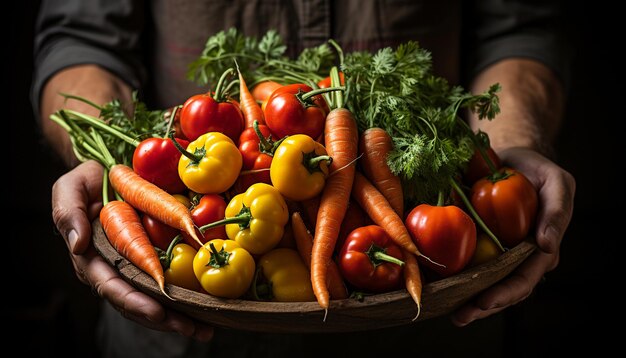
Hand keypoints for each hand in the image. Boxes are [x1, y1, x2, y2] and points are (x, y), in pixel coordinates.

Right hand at [51, 160, 213, 340]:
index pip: (112, 287)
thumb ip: (68, 213)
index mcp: (92, 259)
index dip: (134, 302)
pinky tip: (209, 309)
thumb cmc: (86, 181)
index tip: (157, 312)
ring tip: (204, 330)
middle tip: (190, 329)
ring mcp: (136, 265)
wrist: (109, 172)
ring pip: (156, 299)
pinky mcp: (155, 257)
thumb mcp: (70, 188)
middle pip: (138, 302)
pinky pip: (171, 281)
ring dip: (180, 317)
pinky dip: (189, 297)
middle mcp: (115, 269)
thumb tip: (78, 246)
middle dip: (164, 319)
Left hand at [451, 147, 574, 325]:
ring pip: (480, 283)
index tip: (483, 303)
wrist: (512, 158)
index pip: (523, 280)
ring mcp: (495, 253)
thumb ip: (557, 212)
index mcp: (538, 251)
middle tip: (460, 317)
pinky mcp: (474, 243)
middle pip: (500, 291)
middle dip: (480, 307)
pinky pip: (462, 262)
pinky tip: (432, 284)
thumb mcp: (557, 184)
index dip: (504, 294)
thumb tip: (547, 246)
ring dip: (463, 299)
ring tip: (445, 311)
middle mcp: (516, 258)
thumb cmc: (538, 172)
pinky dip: (449, 275)